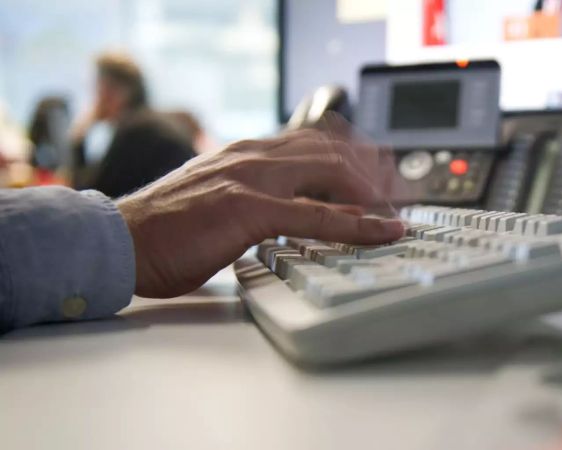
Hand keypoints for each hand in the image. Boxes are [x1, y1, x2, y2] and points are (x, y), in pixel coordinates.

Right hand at [116, 128, 404, 297]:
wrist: (121, 241)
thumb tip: (303, 213)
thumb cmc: (166, 229)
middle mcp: (255, 156)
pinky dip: (357, 223)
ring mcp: (253, 178)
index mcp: (248, 153)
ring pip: (332, 172)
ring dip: (374, 191)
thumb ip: (260, 198)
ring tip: (399, 210)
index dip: (356, 154)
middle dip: (375, 170)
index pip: (316, 140)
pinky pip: (317, 215)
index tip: (382, 173)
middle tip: (401, 194)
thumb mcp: (222, 202)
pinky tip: (381, 230)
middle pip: (333, 149)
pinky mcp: (249, 208)